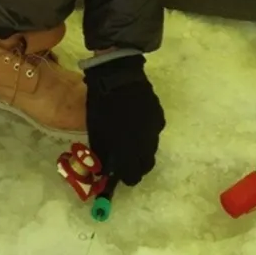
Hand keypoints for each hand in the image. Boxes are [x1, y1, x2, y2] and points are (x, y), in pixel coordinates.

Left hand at [83, 53, 164, 185]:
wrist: (118, 78)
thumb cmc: (102, 107)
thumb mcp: (96, 133)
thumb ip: (102, 154)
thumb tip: (103, 170)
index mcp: (130, 151)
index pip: (133, 175)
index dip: (126, 177)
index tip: (119, 176)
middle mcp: (147, 144)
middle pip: (146, 164)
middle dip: (136, 166)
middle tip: (125, 161)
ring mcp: (155, 129)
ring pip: (151, 148)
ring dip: (141, 149)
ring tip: (130, 139)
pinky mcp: (159, 115)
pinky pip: (154, 131)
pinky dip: (146, 133)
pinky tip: (136, 123)